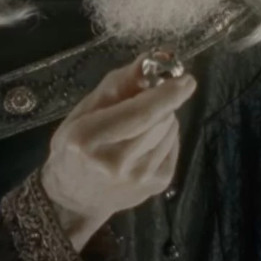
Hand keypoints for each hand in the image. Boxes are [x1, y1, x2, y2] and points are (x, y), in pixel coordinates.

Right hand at [41, 57, 196, 249]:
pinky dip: (164, 136)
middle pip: (160, 118)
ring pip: (170, 129)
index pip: (140, 114)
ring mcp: (140, 178)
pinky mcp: (158, 185)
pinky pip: (173, 144)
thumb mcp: (83, 111)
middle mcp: (117, 162)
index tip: (186, 80)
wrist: (74, 199)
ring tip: (138, 127)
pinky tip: (144, 144)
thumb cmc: (74, 148)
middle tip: (147, 98)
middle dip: (161, 101)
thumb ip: (117, 84)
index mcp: (90, 139)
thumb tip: (153, 60)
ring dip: (162, 119)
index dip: (167, 94)